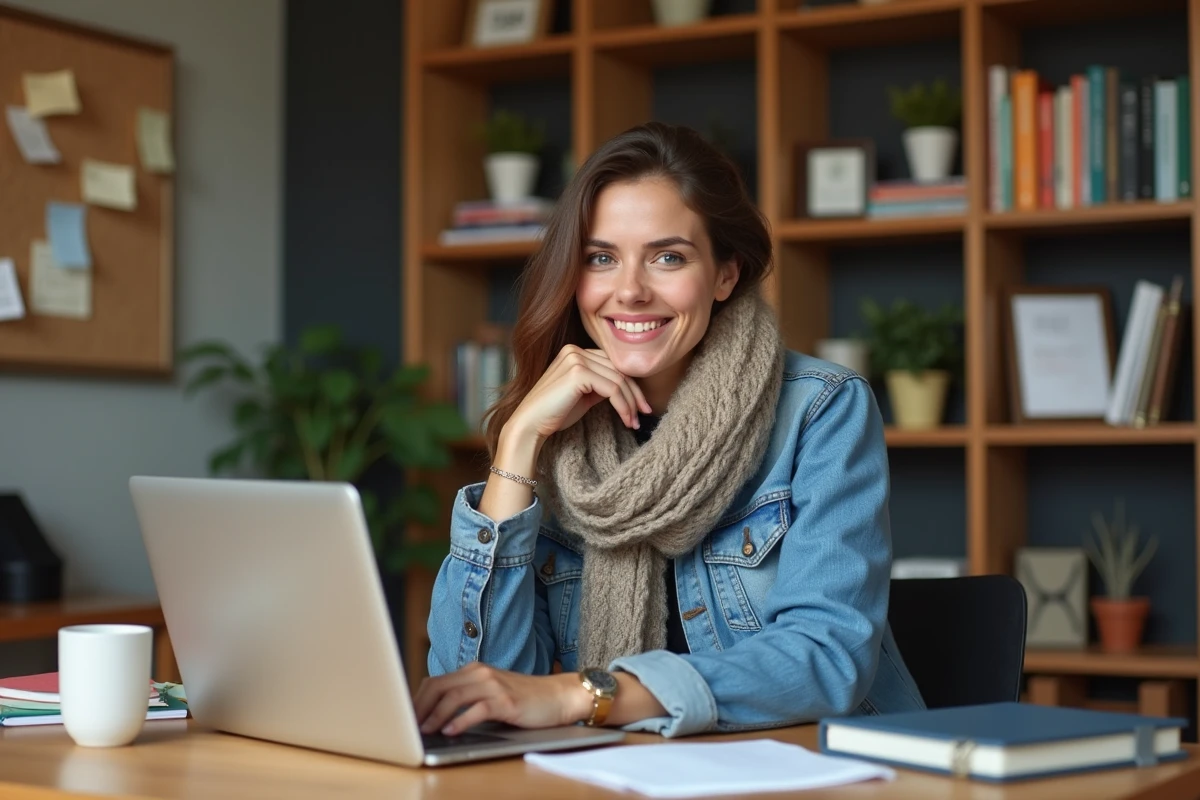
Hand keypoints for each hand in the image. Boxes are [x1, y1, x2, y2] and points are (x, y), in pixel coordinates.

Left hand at [413, 663, 590, 735]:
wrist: (558, 696)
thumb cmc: (524, 699)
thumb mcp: (492, 693)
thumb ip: (468, 698)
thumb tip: (436, 716)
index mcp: (474, 671)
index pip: (435, 682)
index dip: (417, 700)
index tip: (405, 718)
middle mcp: (481, 673)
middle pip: (438, 687)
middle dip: (419, 707)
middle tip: (408, 726)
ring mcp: (493, 685)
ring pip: (453, 697)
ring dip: (435, 715)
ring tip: (424, 731)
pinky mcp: (506, 701)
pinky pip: (476, 709)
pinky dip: (460, 721)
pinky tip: (450, 731)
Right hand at [508, 345, 651, 442]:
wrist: (530, 425)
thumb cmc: (554, 414)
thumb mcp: (583, 396)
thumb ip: (601, 386)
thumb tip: (626, 388)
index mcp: (574, 352)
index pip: (612, 364)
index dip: (630, 385)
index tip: (641, 407)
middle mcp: (575, 350)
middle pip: (618, 370)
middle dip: (634, 395)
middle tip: (644, 414)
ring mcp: (575, 359)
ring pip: (618, 380)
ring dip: (630, 403)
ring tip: (634, 422)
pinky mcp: (578, 372)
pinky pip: (612, 389)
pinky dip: (623, 406)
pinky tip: (626, 419)